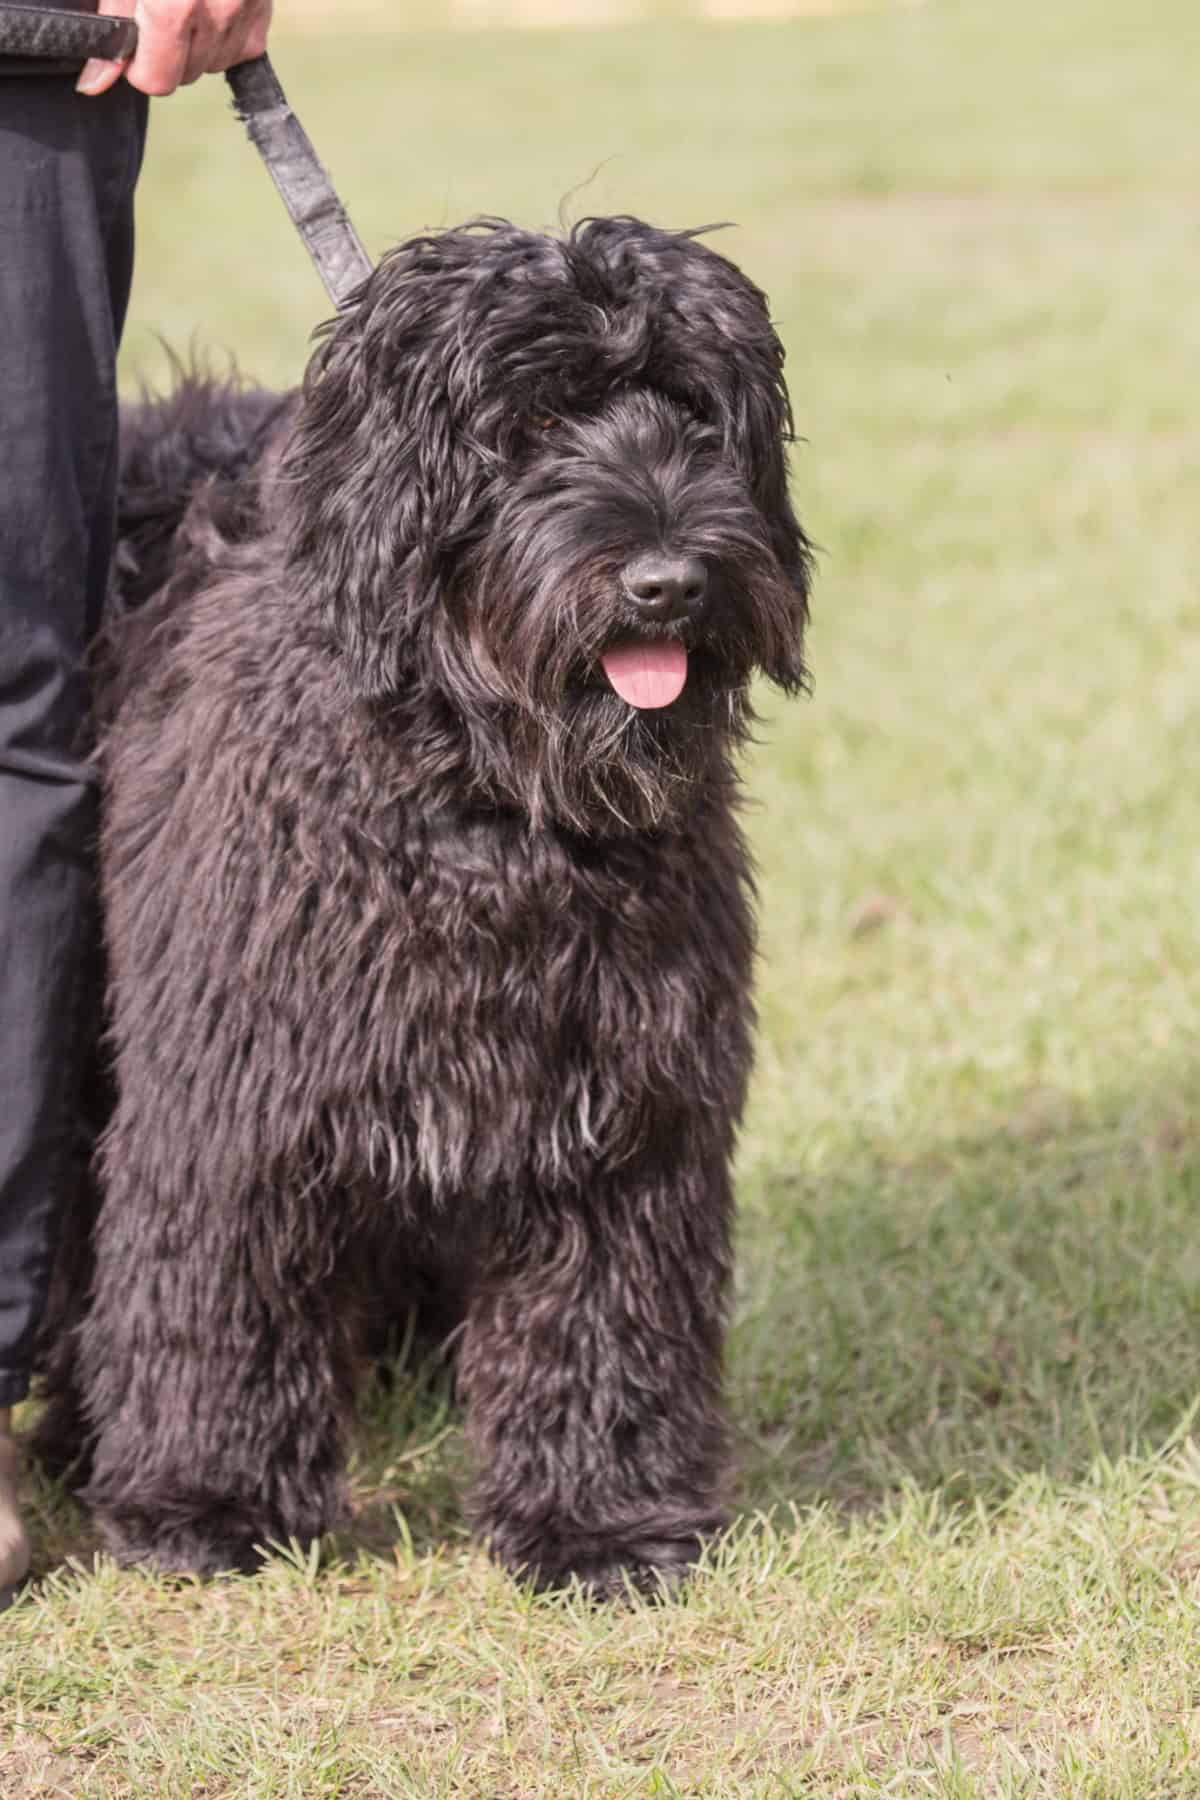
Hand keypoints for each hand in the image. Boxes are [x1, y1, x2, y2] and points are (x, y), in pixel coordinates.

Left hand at [77, 0, 272, 97]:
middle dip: (167, 53)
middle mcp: (215, 15)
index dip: (138, 67)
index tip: (133, 44)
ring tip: (186, 2)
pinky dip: (225, 37)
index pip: (156, 82)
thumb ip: (113, 26)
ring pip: (212, 66)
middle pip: (184, 77)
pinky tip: (212, 7)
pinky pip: (241, 49)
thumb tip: (95, 84)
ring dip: (196, 46)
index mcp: (174, 8)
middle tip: (157, 11)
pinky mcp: (263, 11)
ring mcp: (244, 13)